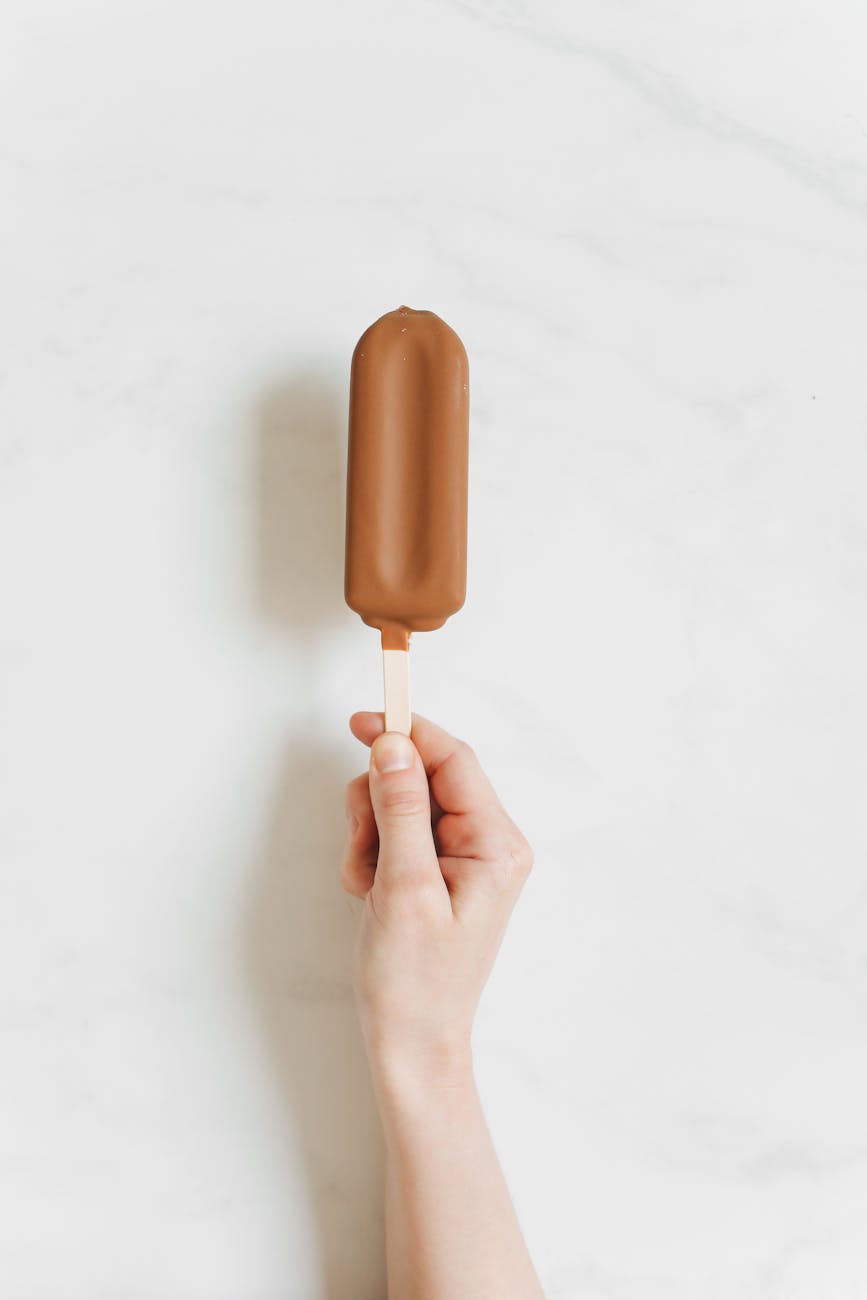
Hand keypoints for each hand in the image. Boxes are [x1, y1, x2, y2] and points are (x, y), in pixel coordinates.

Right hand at [340, 713, 533, 1089]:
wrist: (411, 1042)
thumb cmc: (415, 980)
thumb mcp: (404, 888)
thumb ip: (401, 810)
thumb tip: (393, 745)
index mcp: (497, 844)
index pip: (453, 760)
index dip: (407, 734)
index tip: (361, 722)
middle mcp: (489, 843)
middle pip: (424, 776)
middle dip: (381, 802)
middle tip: (363, 847)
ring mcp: (464, 856)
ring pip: (403, 800)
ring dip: (371, 830)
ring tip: (367, 881)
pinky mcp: (438, 869)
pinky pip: (398, 830)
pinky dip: (372, 851)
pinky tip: (370, 890)